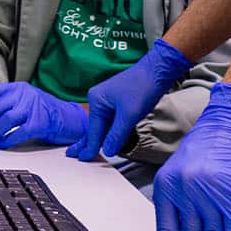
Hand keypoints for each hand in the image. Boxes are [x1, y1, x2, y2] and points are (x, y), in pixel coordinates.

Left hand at [0, 82, 87, 147]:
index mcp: (16, 88)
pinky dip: (8, 138)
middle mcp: (24, 94)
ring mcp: (33, 107)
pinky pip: (21, 131)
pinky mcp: (42, 122)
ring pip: (6, 119)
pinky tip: (1, 144)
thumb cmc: (43, 112)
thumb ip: (4, 105)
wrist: (70, 118)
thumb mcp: (22, 102)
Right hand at [67, 38, 192, 160]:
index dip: (90, 146)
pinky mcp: (117, 102)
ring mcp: (107, 100)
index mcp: (97, 100)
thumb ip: (117, 134)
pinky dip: (108, 132)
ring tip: (85, 150)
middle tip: (73, 154)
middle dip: (85, 141)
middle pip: (94, 127)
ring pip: (103, 125)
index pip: (93, 130)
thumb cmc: (142, 88)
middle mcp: (99, 100)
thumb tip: (107, 151)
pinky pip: (110, 121)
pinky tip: (104, 140)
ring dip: (98, 138)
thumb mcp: (129, 115)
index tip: (83, 159)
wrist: (157, 72)